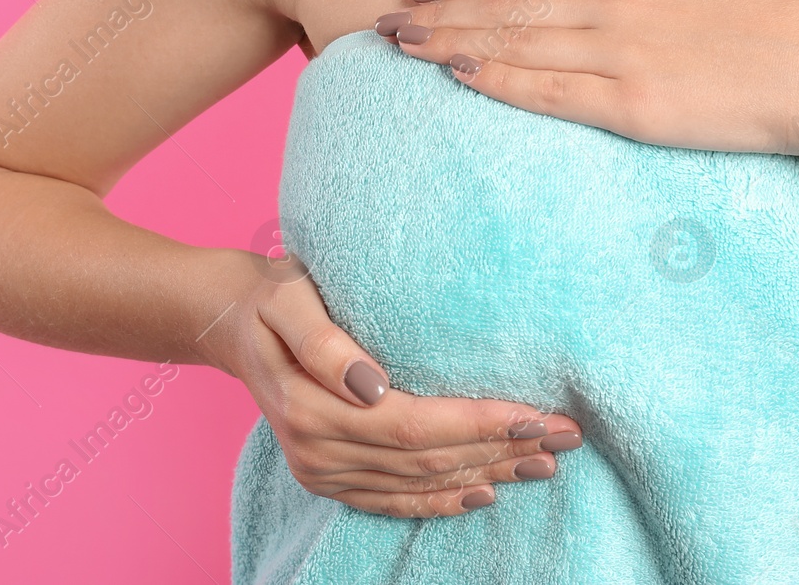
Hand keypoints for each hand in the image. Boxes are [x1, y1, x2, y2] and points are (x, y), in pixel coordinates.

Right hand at [200, 253, 582, 516]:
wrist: (232, 322)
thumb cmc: (272, 298)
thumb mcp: (287, 297)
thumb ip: (325, 342)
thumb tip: (372, 386)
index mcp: (309, 407)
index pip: (411, 425)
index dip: (476, 424)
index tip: (535, 413)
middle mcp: (316, 450)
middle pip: (424, 460)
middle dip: (499, 449)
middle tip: (566, 436)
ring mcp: (320, 470)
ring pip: (418, 484)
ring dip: (486, 475)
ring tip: (544, 462)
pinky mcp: (327, 478)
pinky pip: (393, 502)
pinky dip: (442, 501)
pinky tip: (485, 492)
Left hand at [378, 0, 798, 160]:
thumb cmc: (788, 6)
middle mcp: (612, 6)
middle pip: (504, 8)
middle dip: (439, 12)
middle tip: (382, 21)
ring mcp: (618, 55)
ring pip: (512, 45)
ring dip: (449, 43)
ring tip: (399, 46)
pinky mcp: (631, 103)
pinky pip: (547, 91)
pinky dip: (497, 80)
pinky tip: (457, 74)